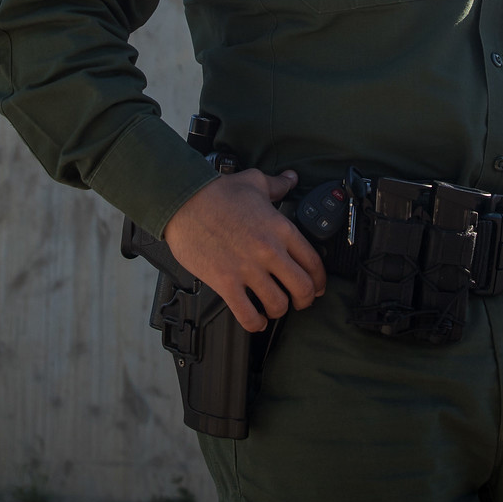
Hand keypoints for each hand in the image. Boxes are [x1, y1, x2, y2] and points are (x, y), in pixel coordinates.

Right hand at [161, 169, 326, 331]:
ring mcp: (248, 269)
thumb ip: (277, 184)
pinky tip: (256, 320)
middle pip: (303, 287)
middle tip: (300, 301)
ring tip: (274, 308)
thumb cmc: (216, 192)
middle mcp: (269, 251)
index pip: (313, 262)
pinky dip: (255, 323)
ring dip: (279, 310)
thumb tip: (291, 178)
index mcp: (280, 229)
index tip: (318, 286)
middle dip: (305, 299)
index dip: (320, 280)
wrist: (182, 201)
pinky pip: (247, 314)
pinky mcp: (225, 282)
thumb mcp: (254, 181)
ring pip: (278, 304)